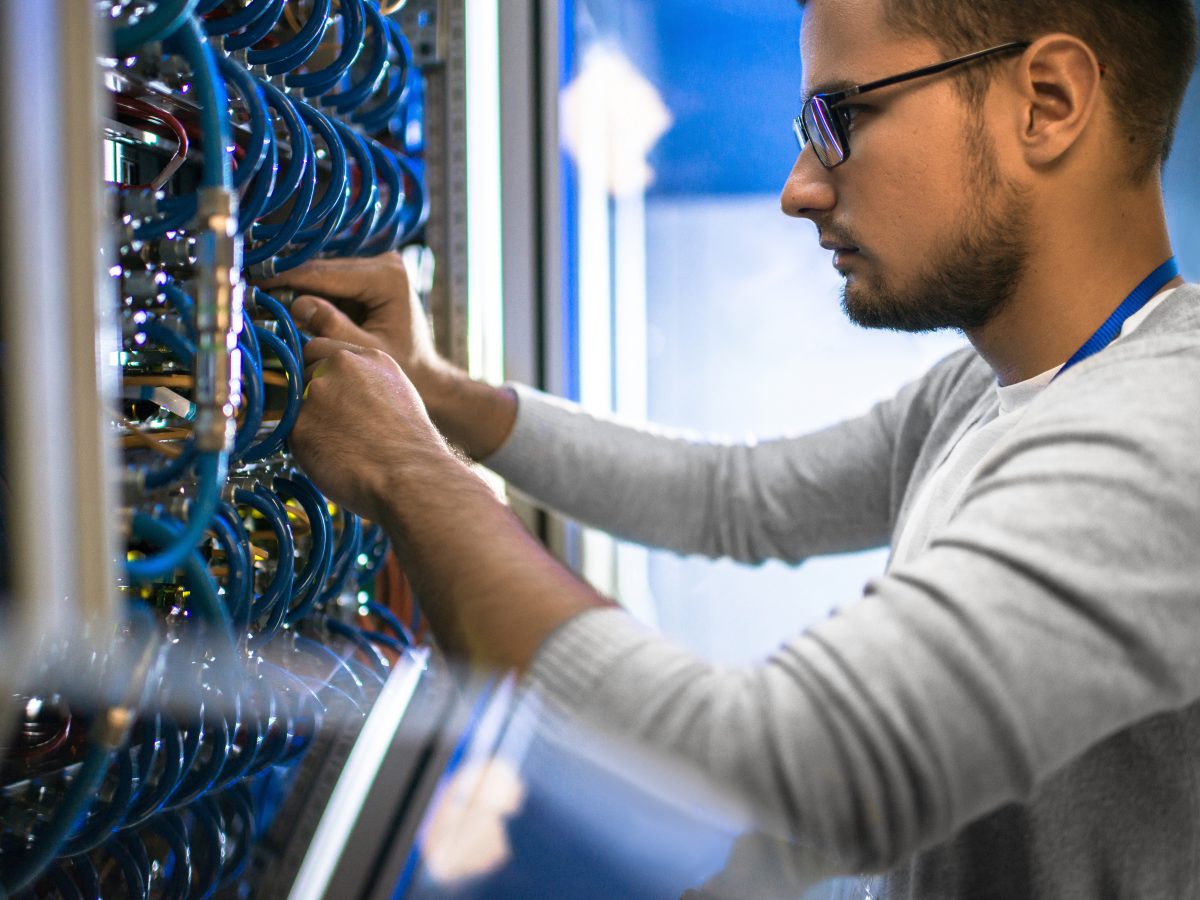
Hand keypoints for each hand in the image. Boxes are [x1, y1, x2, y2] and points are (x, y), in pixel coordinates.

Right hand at [257, 252, 450, 402]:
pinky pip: (331, 281)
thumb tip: (296, 304)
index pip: (327, 273)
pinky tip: (283, 299)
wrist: (427, 373)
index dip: (288, 279)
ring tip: (260, 295)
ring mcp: (377, 266)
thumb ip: (332, 327)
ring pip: (324, 273)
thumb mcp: (365, 349)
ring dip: (296, 284)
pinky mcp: (369, 276)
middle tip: (249, 289)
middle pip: (323, 269)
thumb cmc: (406, 367)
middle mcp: (385, 263)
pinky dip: (310, 291)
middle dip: (287, 281)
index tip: (256, 284)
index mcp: (388, 276)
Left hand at [290, 336, 452, 522]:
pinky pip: (290, 432)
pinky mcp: (299, 423)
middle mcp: (340, 365)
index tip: (326, 391)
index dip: (319, 371)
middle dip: (310, 394)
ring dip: (307, 419)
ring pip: (295, 402)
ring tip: (337, 444)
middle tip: (332, 423)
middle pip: (303, 371)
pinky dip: (304, 446)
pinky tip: (331, 458)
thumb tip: (341, 391)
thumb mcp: (397, 395)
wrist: (410, 476)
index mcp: (369, 356)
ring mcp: (317, 392)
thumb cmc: (411, 446)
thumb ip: (366, 382)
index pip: (320, 349)